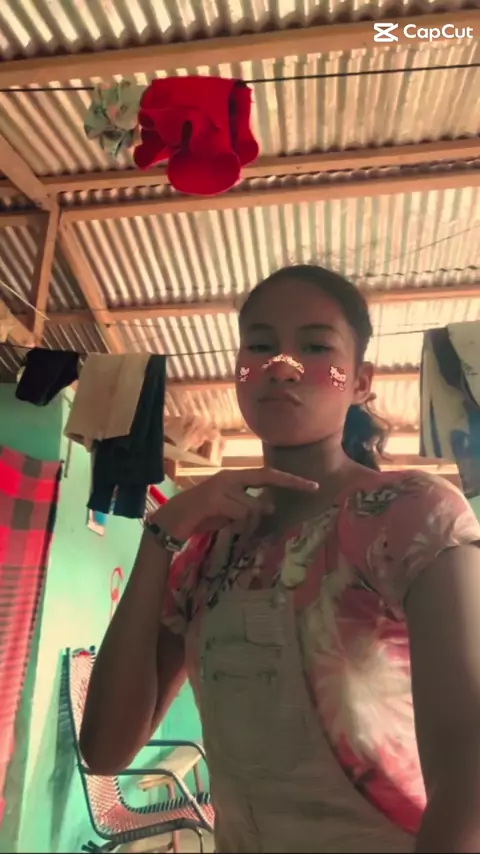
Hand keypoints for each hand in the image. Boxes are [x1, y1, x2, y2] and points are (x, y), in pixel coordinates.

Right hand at [151, 467, 318, 540]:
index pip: (266, 474)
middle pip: (266, 477)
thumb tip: (270, 507)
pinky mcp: (214, 500)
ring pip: (254, 506)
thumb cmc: (201, 517)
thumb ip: (247, 507)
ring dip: (249, 523)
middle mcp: (229, 477)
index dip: (288, 479)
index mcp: (233, 478)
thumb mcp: (229, 512)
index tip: (312, 484)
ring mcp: (221, 487)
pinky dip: (238, 526)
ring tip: (233, 528)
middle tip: (313, 488)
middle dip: (291, 483)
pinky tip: (224, 528)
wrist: (170, 522)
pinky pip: (241, 514)